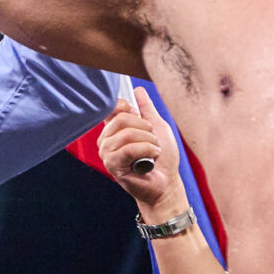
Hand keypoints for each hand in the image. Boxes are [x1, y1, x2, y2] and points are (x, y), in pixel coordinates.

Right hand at [99, 87, 187, 218]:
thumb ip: (147, 109)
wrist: (166, 183)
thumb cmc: (163, 158)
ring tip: (154, 150)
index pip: (111, 108)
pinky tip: (152, 156)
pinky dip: (146, 149)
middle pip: (121, 119)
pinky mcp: (112, 165)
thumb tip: (138, 89)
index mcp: (114, 130)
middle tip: (153, 139)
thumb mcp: (158, 128)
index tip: (140, 115)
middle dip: (145, 127)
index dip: (126, 107)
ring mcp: (107, 153)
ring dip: (147, 140)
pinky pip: (128, 149)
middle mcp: (106, 140)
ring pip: (126, 133)